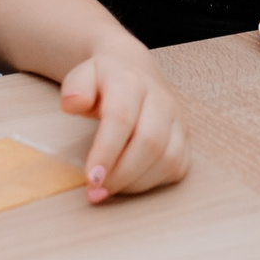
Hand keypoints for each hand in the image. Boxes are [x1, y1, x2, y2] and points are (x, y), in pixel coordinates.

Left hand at [58, 40, 189, 202]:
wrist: (133, 69)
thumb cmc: (103, 81)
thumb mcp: (82, 76)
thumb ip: (74, 88)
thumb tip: (74, 104)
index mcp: (130, 81)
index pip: (121, 118)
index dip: (106, 152)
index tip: (90, 178)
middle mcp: (160, 99)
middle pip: (150, 142)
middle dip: (122, 174)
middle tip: (96, 190)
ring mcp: (177, 119)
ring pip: (167, 159)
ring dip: (136, 182)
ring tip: (110, 188)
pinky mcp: (185, 138)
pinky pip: (177, 167)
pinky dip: (153, 182)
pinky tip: (130, 182)